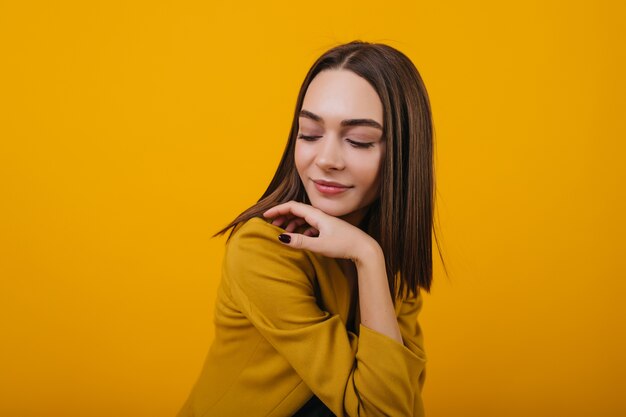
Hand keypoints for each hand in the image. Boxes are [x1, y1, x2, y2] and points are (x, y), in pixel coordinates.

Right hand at [262, 200, 376, 261]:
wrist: (365, 248)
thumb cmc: (344, 245)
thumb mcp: (320, 245)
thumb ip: (300, 242)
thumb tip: (281, 238)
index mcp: (317, 215)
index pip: (293, 207)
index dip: (278, 209)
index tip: (265, 215)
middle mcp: (320, 215)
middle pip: (297, 210)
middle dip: (282, 215)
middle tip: (271, 224)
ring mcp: (324, 221)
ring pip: (303, 218)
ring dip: (291, 223)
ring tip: (282, 231)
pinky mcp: (328, 228)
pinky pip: (310, 224)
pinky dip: (300, 228)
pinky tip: (299, 237)